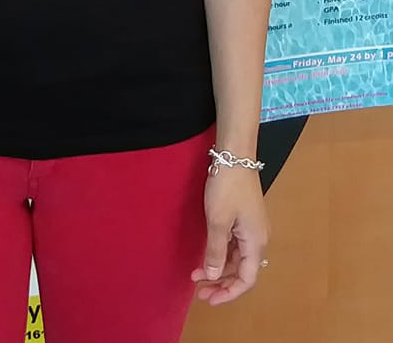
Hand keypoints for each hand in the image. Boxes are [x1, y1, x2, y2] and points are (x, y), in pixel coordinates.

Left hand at [191, 166, 269, 305]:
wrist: (234, 156)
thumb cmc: (227, 188)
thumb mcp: (218, 221)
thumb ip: (215, 251)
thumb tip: (212, 276)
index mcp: (256, 243)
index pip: (247, 279)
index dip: (229, 293)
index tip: (209, 299)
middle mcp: (257, 239)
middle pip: (242, 271)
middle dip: (221, 284)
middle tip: (200, 292)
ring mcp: (251, 228)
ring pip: (237, 258)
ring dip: (218, 269)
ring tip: (196, 275)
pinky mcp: (243, 218)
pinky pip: (234, 245)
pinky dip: (220, 254)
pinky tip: (206, 255)